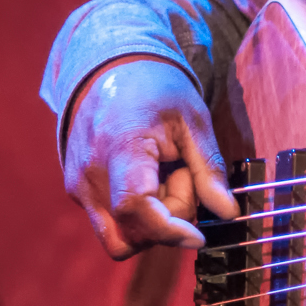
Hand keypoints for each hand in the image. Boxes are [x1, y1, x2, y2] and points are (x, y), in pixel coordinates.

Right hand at [62, 55, 238, 259]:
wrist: (110, 69)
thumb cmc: (155, 90)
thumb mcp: (194, 121)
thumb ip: (209, 169)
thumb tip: (228, 213)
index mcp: (120, 148)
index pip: (135, 208)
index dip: (169, 230)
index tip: (198, 235)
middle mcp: (90, 174)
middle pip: (130, 234)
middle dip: (167, 220)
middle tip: (182, 175)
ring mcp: (78, 186)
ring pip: (118, 236)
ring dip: (152, 221)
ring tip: (165, 176)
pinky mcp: (76, 192)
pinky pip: (110, 223)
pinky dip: (137, 213)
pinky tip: (149, 178)